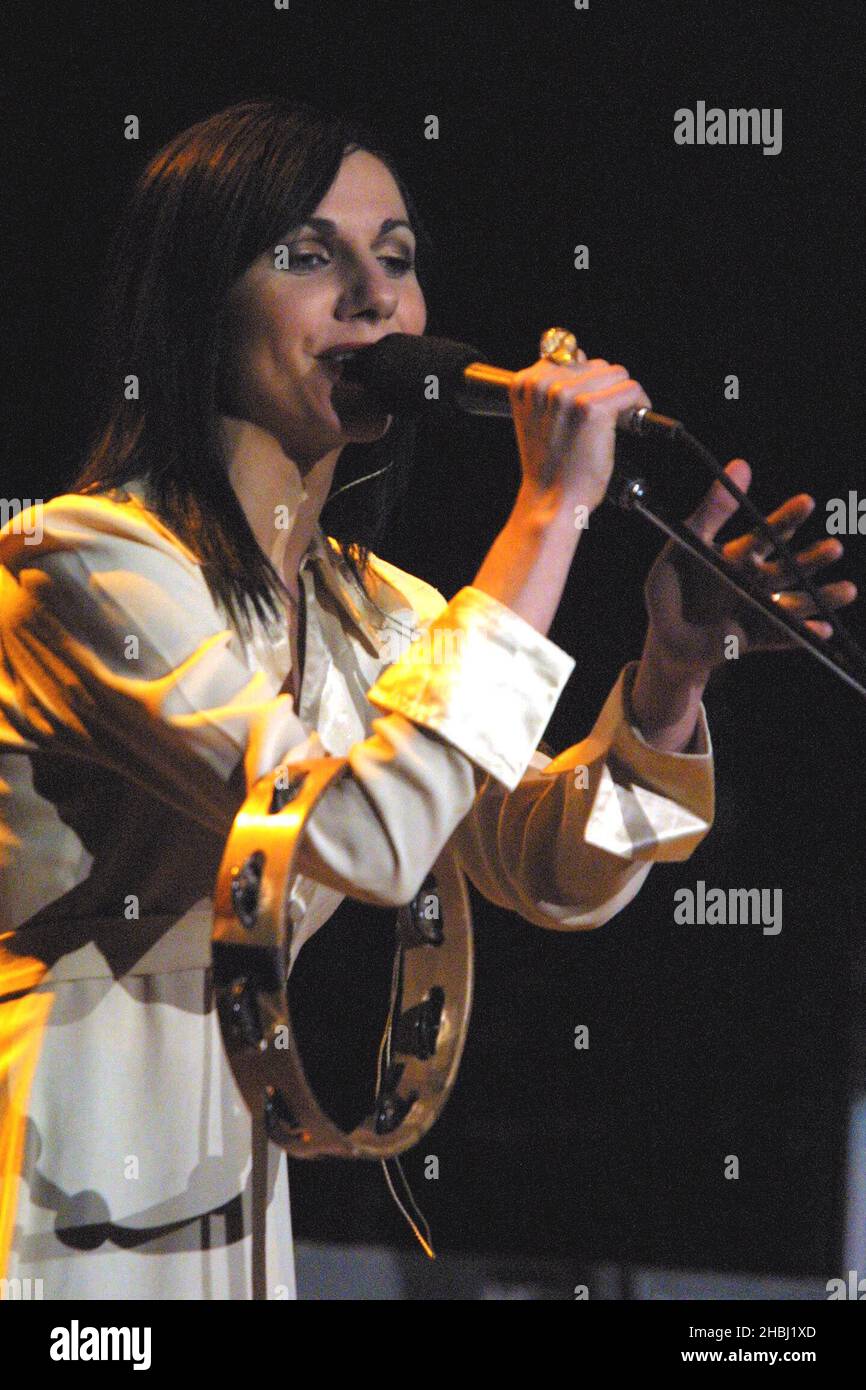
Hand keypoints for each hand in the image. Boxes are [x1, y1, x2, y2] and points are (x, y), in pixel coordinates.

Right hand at [508, 349, 651, 512]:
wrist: (550, 500)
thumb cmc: (548, 465)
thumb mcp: (536, 417)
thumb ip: (551, 385)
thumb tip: (578, 350)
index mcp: (524, 382)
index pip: (569, 356)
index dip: (586, 381)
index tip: (590, 403)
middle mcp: (543, 384)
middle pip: (595, 364)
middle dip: (604, 389)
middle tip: (602, 420)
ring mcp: (567, 394)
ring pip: (616, 373)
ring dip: (621, 396)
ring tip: (614, 422)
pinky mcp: (592, 408)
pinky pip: (630, 390)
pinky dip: (638, 404)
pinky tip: (630, 422)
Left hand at [643, 458, 857, 675]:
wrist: (665, 638)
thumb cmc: (669, 587)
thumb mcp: (685, 544)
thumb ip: (712, 511)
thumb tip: (742, 464)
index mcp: (738, 556)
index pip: (767, 533)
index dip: (787, 518)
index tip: (807, 502)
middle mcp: (754, 581)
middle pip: (788, 567)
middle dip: (812, 558)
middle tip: (834, 547)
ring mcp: (758, 609)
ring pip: (794, 601)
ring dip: (820, 596)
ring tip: (848, 589)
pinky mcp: (756, 636)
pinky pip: (782, 636)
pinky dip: (802, 633)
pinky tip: (823, 629)